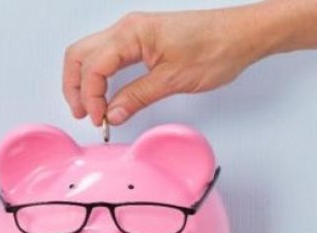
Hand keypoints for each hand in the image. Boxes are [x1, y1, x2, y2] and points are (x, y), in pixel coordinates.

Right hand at [63, 7, 266, 125]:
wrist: (240, 36)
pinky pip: (110, 55)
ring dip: (86, 81)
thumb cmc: (215, 48)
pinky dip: (101, 75)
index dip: (90, 97)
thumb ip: (137, 97)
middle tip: (85, 114)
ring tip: (91, 107)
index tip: (99, 120)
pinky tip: (106, 93)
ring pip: (92, 54)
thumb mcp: (173, 80)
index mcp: (131, 33)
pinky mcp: (144, 40)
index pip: (93, 66)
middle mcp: (128, 28)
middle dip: (76, 86)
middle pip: (81, 55)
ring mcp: (134, 33)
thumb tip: (113, 113)